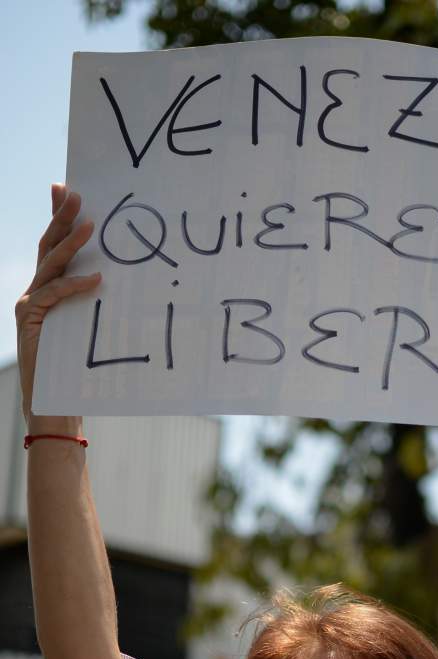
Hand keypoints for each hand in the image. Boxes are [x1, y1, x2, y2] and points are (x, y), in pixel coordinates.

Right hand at [15, 184, 99, 424]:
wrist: (55, 401)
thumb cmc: (78, 366)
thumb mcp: (88, 325)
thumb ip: (92, 301)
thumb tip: (118, 278)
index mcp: (46, 288)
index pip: (52, 245)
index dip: (57, 216)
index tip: (67, 188)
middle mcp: (34, 291)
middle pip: (47, 246)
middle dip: (60, 217)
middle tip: (76, 194)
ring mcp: (29, 304)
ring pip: (49, 264)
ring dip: (71, 243)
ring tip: (90, 225)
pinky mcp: (30, 320)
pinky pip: (55, 295)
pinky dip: (75, 285)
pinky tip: (96, 278)